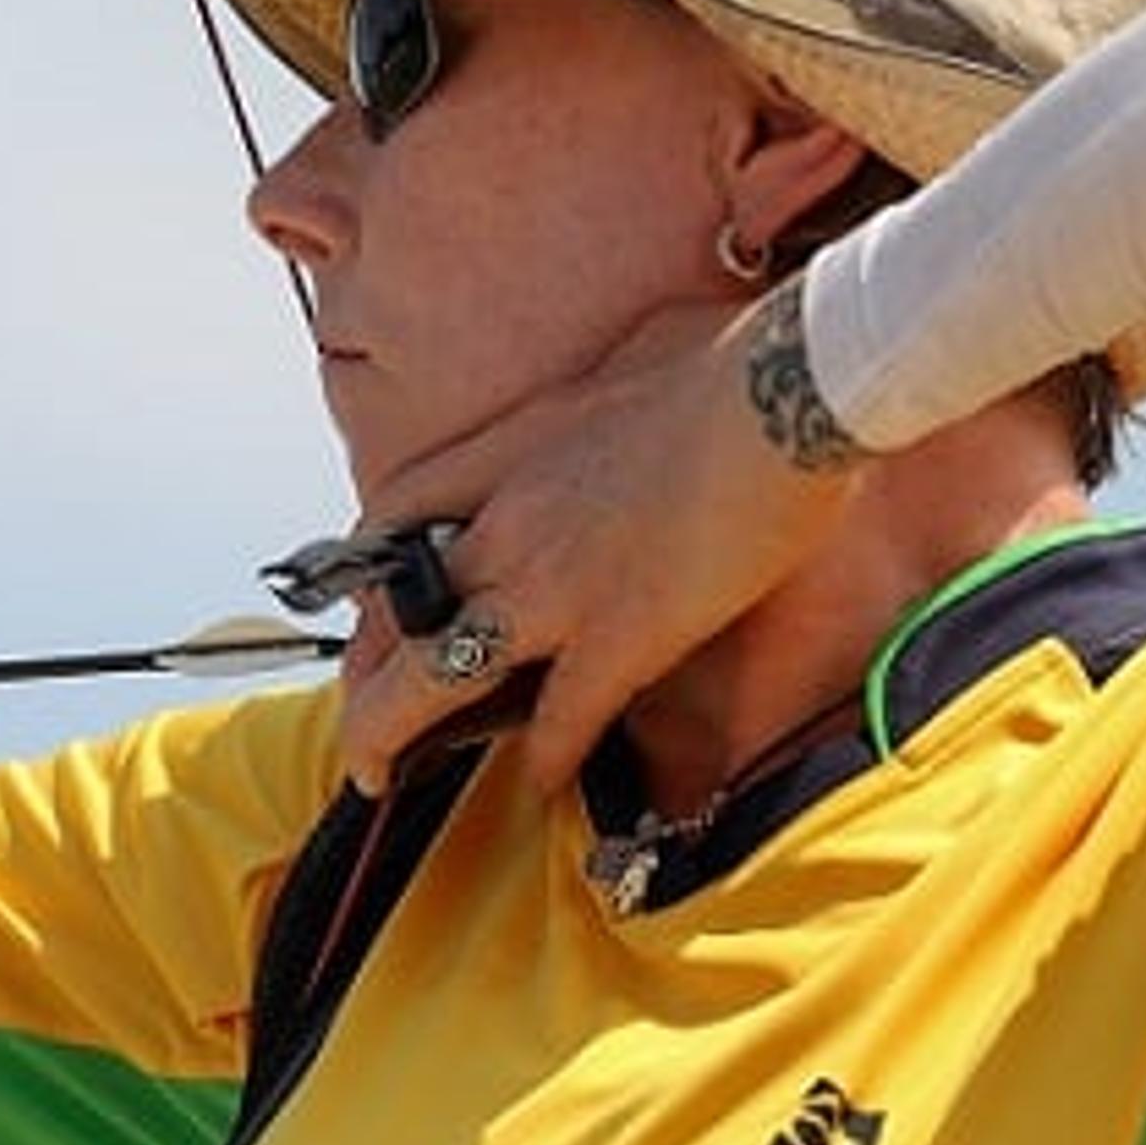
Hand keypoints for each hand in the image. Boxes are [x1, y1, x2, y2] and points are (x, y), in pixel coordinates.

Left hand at [334, 288, 864, 798]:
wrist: (790, 387)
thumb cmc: (730, 358)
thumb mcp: (626, 357)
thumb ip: (604, 391)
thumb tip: (628, 380)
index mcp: (511, 450)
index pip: (395, 510)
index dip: (365, 562)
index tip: (362, 594)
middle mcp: (512, 523)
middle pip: (395, 607)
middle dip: (361, 670)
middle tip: (355, 712)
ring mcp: (557, 586)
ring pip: (433, 675)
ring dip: (393, 731)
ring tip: (380, 774)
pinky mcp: (622, 637)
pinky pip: (562, 718)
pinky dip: (544, 760)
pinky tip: (538, 787)